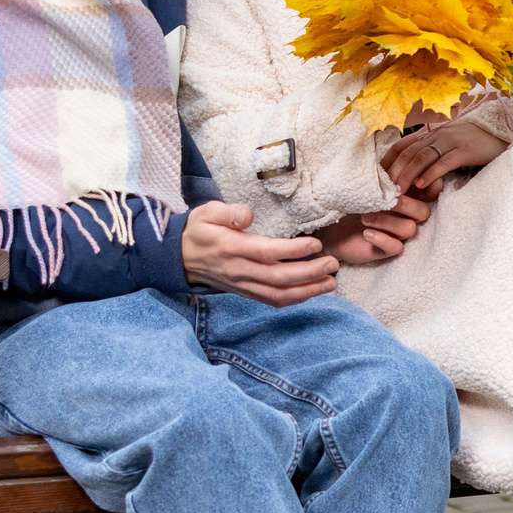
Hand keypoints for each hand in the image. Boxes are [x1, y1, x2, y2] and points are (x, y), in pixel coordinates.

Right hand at [181, 201, 338, 305]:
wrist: (179, 256)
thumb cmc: (199, 230)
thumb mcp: (207, 212)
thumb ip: (228, 212)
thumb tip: (247, 215)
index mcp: (231, 248)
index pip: (266, 253)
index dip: (293, 251)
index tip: (316, 245)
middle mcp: (238, 270)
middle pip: (278, 278)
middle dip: (309, 273)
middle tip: (333, 264)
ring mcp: (242, 285)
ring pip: (278, 294)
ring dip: (307, 291)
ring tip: (331, 283)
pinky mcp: (245, 292)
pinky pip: (272, 301)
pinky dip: (294, 299)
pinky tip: (312, 291)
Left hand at [313, 190, 433, 263]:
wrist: (329, 229)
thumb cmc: (349, 203)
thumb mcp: (365, 187)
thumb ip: (381, 179)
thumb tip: (388, 163)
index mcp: (404, 198)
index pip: (429, 193)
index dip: (427, 187)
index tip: (412, 182)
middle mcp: (405, 216)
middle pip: (423, 211)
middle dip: (405, 204)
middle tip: (385, 201)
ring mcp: (397, 234)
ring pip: (409, 228)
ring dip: (387, 221)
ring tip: (364, 218)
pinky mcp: (387, 250)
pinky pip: (396, 247)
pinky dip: (382, 239)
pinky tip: (366, 233)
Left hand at [381, 119, 507, 194]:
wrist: (501, 130)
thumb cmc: (472, 142)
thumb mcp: (447, 144)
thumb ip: (430, 154)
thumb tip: (412, 173)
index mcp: (430, 134)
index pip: (400, 146)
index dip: (386, 162)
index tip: (375, 180)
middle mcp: (436, 135)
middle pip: (407, 152)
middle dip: (393, 172)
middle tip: (382, 191)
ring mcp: (450, 142)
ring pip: (421, 157)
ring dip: (407, 175)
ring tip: (397, 191)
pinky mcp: (465, 150)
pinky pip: (444, 162)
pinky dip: (430, 174)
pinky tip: (421, 186)